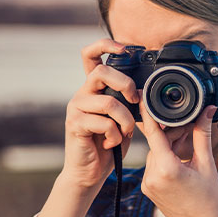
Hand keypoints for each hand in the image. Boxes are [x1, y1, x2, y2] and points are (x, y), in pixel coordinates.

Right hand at [61, 38, 138, 190]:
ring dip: (125, 120)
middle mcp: (82, 93)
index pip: (91, 55)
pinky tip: (111, 142)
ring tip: (125, 132)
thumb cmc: (108, 143)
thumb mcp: (123, 118)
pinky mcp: (75, 124)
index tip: (126, 49)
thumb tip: (142, 92)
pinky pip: (103, 123)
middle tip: (135, 101)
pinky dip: (115, 135)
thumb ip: (128, 102)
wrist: (90, 171)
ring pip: (108, 102)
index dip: (106, 44)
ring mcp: (76, 108)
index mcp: (93, 88)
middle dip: (125, 84)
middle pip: (102, 71)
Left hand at [139, 94, 217, 216]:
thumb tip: (207, 111)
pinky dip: (165, 156)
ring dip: (169, 144)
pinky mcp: (148, 188)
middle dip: (172, 131)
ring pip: (155, 152)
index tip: (143, 97)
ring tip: (188, 142)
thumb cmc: (210, 201)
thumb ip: (202, 135)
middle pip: (157, 142)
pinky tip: (180, 156)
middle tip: (191, 125)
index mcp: (166, 169)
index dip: (148, 113)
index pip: (153, 133)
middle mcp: (152, 176)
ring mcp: (148, 184)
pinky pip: (154, 164)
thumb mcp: (207, 164)